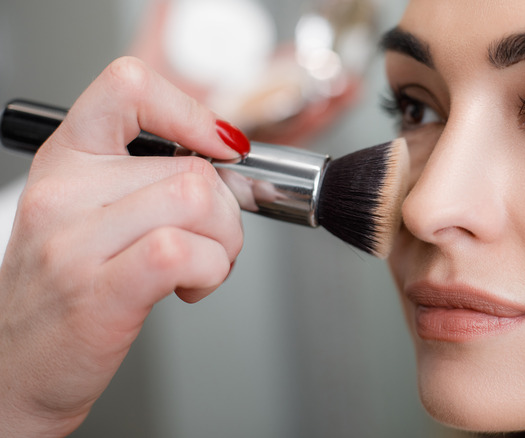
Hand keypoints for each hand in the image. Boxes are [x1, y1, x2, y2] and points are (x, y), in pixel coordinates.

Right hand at [0, 57, 244, 435]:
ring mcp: (76, 241)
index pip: (128, 86)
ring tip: (201, 267)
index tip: (220, 146)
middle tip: (210, 243)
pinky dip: (212, 270)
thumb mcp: (90, 215)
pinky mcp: (99, 291)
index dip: (190, 110)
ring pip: (198, 200)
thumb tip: (226, 158)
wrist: (15, 370)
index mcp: (66, 161)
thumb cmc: (64, 294)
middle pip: (193, 167)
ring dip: (225, 242)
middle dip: (228, 212)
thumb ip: (148, 179)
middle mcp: (64, 192)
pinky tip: (190, 287)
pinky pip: (185, 251)